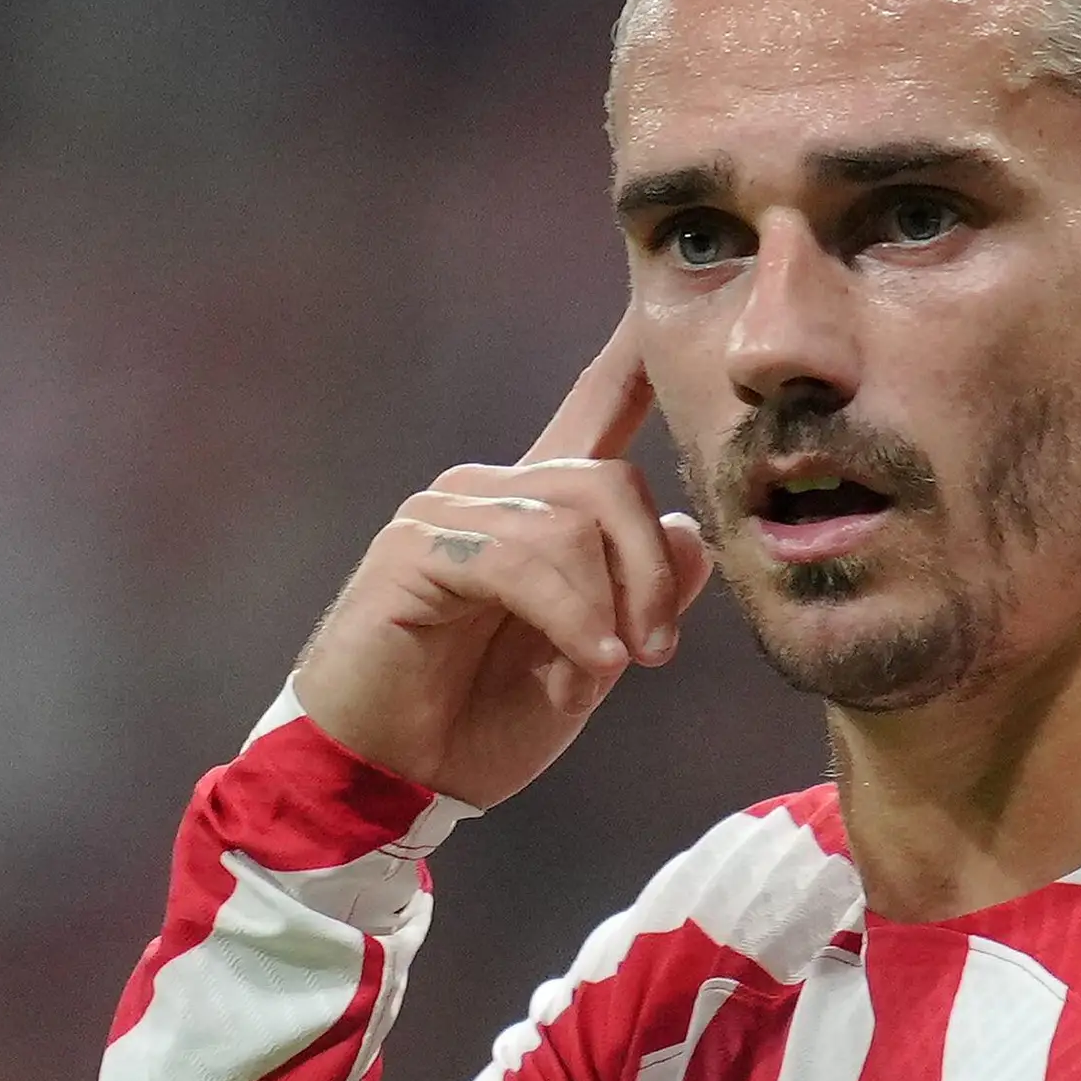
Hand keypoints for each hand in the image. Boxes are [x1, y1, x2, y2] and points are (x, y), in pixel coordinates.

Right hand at [293, 314, 711, 808]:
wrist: (392, 780)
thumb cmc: (481, 722)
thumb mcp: (591, 661)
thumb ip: (640, 596)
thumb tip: (688, 531)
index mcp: (540, 510)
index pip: (595, 415)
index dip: (632, 362)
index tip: (660, 300)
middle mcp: (494, 490)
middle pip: (610, 479)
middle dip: (649, 571)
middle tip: (656, 652)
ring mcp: (449, 511)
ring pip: (572, 519)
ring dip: (611, 602)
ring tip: (610, 665)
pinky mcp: (417, 547)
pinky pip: (522, 555)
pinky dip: (569, 611)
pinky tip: (585, 660)